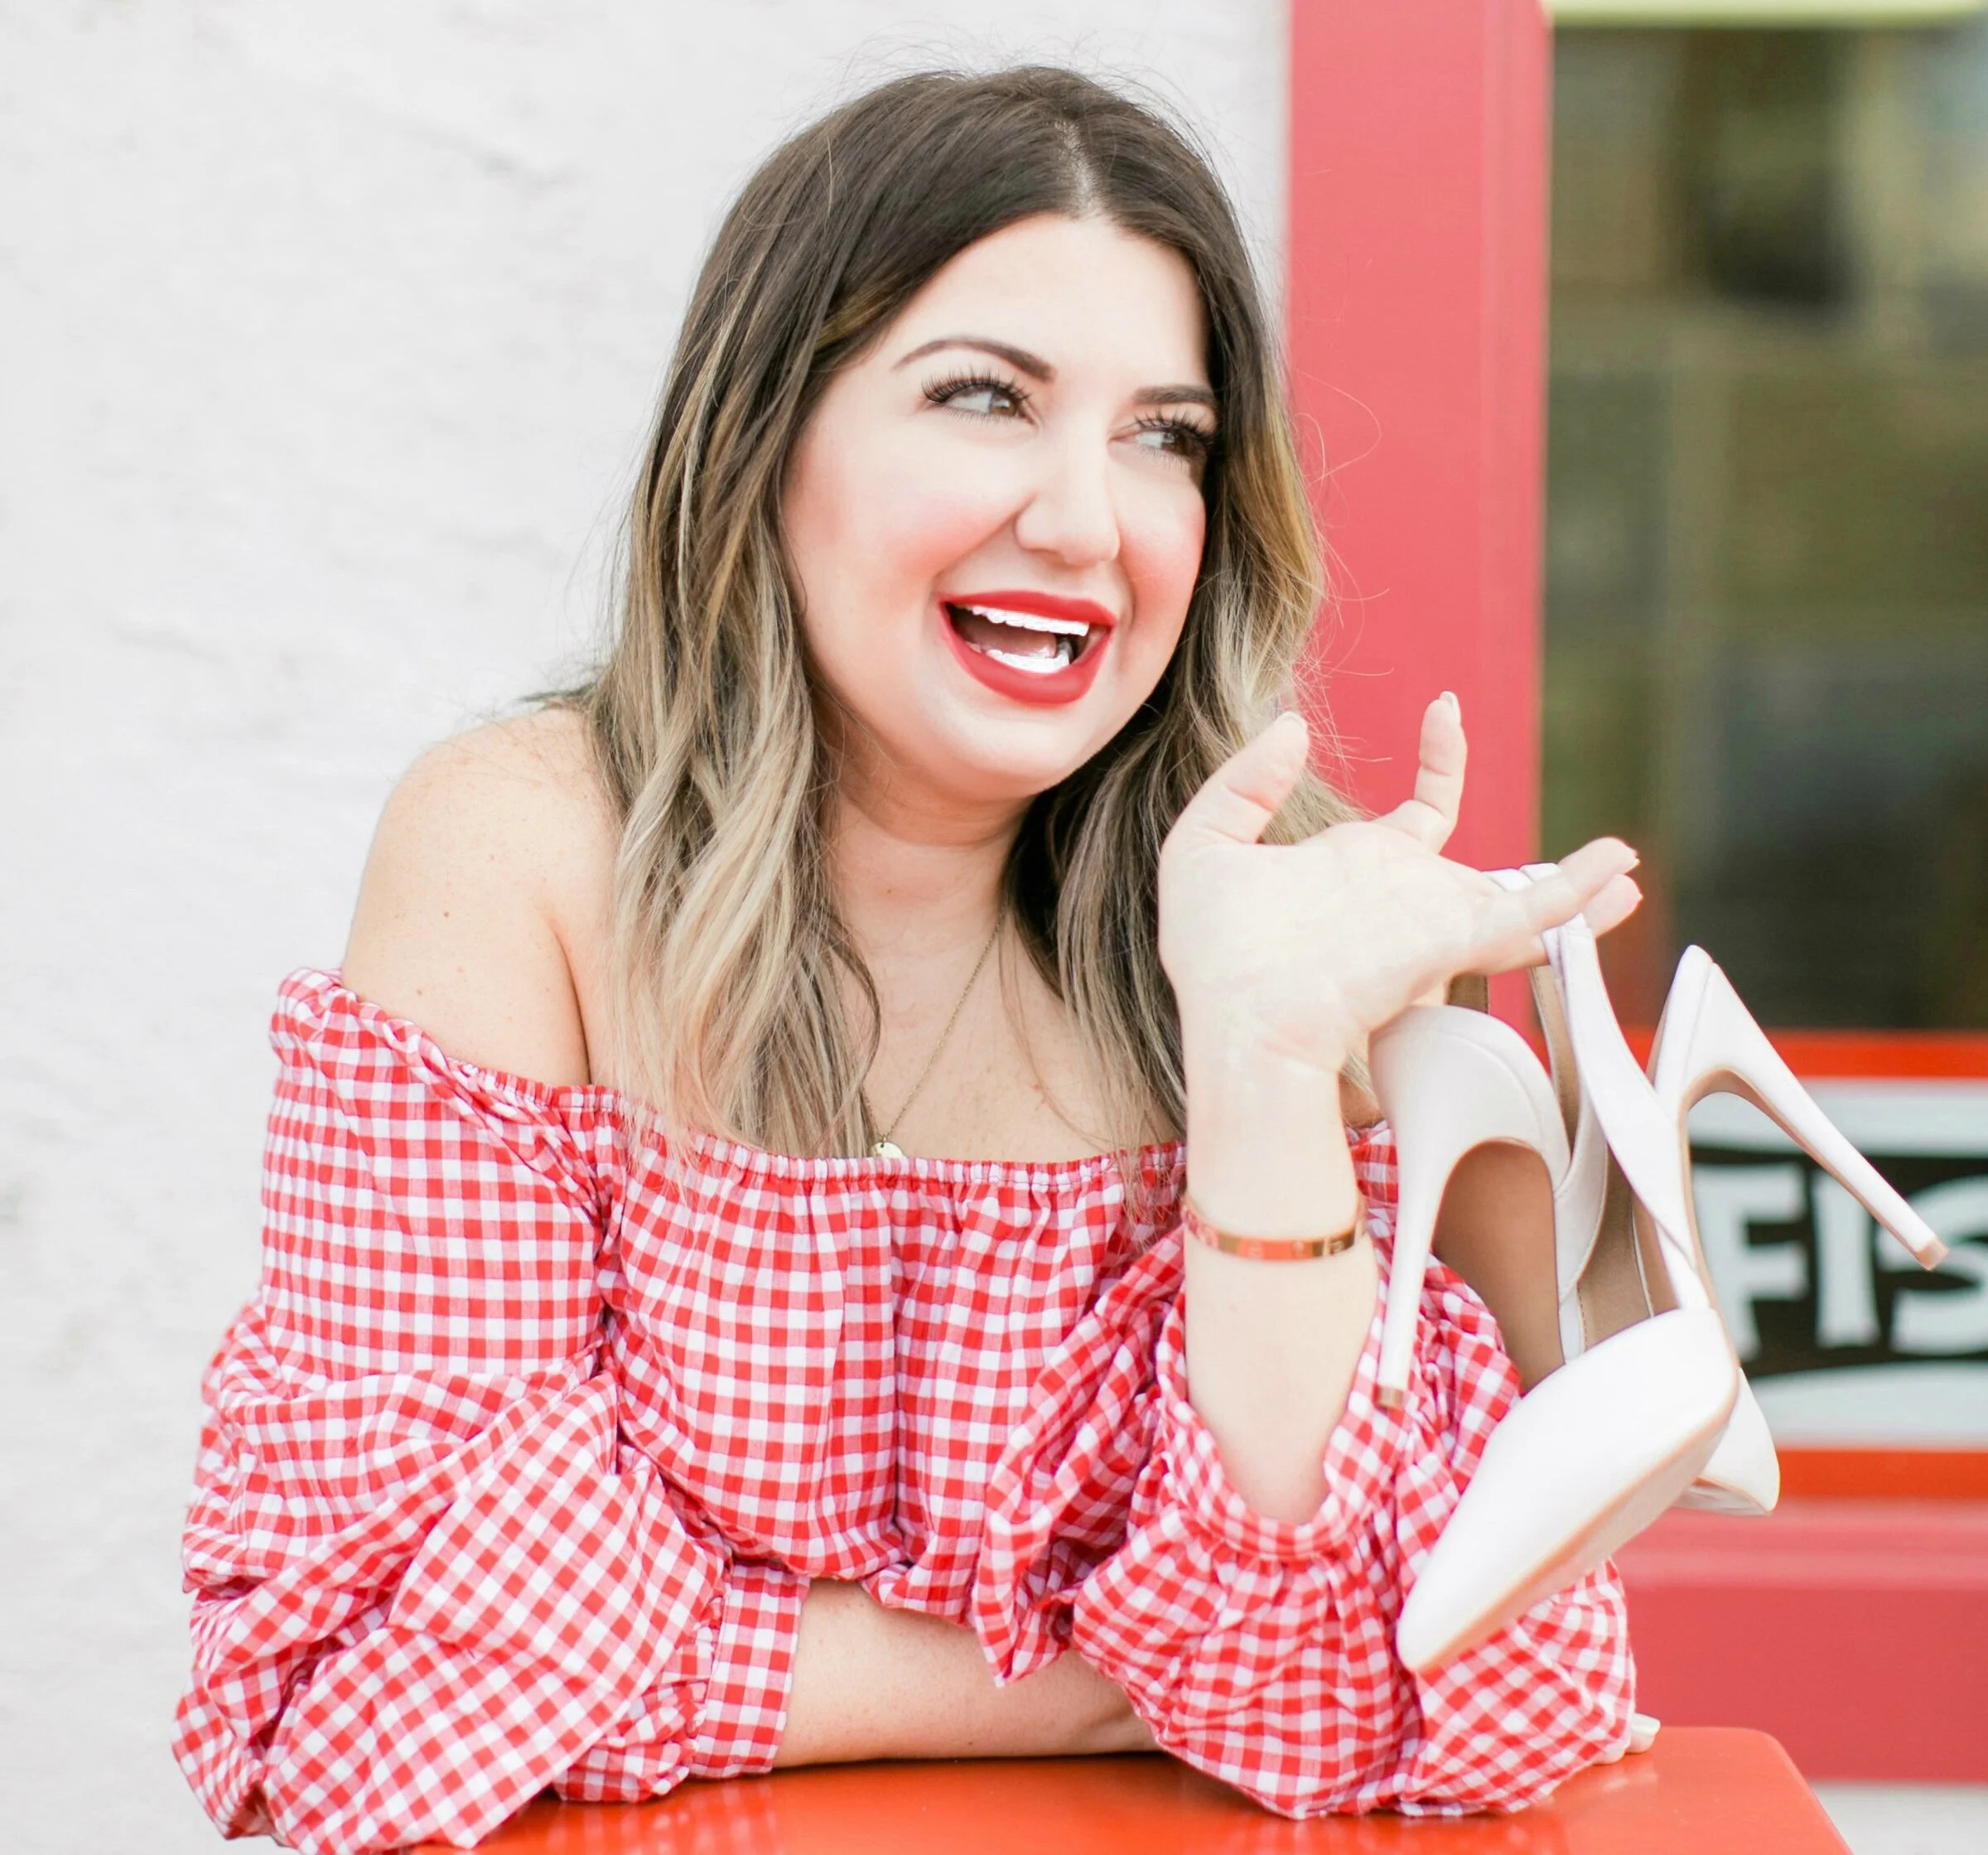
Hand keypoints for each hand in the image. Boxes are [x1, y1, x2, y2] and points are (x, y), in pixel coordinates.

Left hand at [1158, 695, 1640, 1078]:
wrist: (1239, 1024)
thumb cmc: (1213, 960)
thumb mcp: (1205, 848)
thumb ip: (1244, 782)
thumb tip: (1297, 728)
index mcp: (1357, 870)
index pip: (1419, 814)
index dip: (1441, 761)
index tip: (1445, 708)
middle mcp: (1406, 897)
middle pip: (1486, 875)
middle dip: (1543, 870)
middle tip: (1605, 857)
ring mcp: (1434, 920)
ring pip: (1524, 898)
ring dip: (1581, 887)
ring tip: (1627, 868)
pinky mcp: (1454, 941)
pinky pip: (1529, 912)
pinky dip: (1577, 893)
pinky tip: (1620, 872)